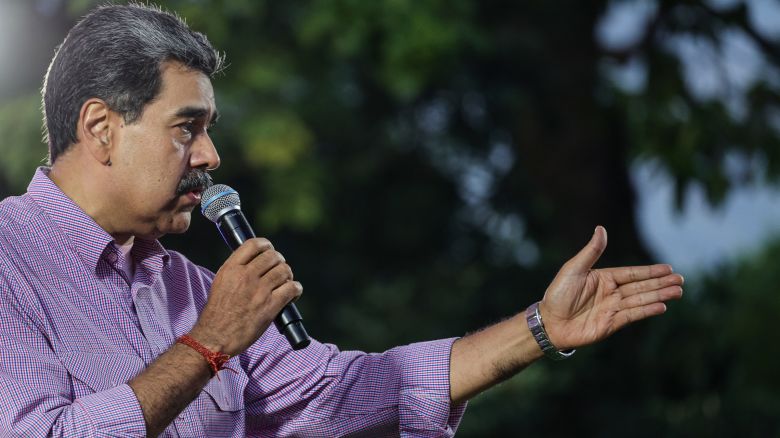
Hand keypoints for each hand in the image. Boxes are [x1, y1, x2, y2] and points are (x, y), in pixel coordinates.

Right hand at [190, 238, 302, 355]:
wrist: (215, 338)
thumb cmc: (217, 313)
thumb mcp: (220, 283)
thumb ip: (236, 270)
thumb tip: (255, 262)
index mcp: (231, 269)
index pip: (254, 244)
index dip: (266, 245)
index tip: (269, 251)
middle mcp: (245, 276)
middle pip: (273, 256)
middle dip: (279, 261)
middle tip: (278, 271)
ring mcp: (259, 291)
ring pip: (284, 270)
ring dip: (288, 275)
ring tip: (285, 283)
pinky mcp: (270, 306)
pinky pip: (292, 288)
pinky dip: (296, 289)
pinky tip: (293, 294)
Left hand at [539, 226, 682, 349]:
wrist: (549, 322)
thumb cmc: (558, 294)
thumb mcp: (573, 269)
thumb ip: (591, 252)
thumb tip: (601, 228)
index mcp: (604, 278)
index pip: (632, 273)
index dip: (650, 271)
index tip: (668, 268)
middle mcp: (611, 293)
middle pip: (641, 286)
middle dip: (661, 283)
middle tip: (681, 280)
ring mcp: (613, 308)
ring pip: (641, 300)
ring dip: (659, 295)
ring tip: (678, 291)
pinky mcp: (612, 324)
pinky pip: (633, 315)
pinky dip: (647, 310)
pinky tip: (662, 306)